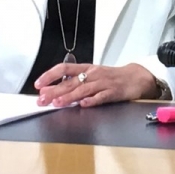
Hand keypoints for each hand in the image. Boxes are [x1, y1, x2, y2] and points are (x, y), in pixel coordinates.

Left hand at [34, 62, 159, 107]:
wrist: (136, 77)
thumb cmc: (112, 78)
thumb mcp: (92, 76)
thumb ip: (74, 83)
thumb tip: (52, 91)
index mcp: (86, 68)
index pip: (64, 69)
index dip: (50, 75)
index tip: (39, 85)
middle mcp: (93, 74)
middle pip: (71, 81)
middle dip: (55, 91)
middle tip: (42, 99)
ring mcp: (103, 83)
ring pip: (83, 89)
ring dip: (69, 96)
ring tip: (57, 103)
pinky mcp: (114, 92)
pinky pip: (101, 96)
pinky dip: (92, 100)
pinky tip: (83, 104)